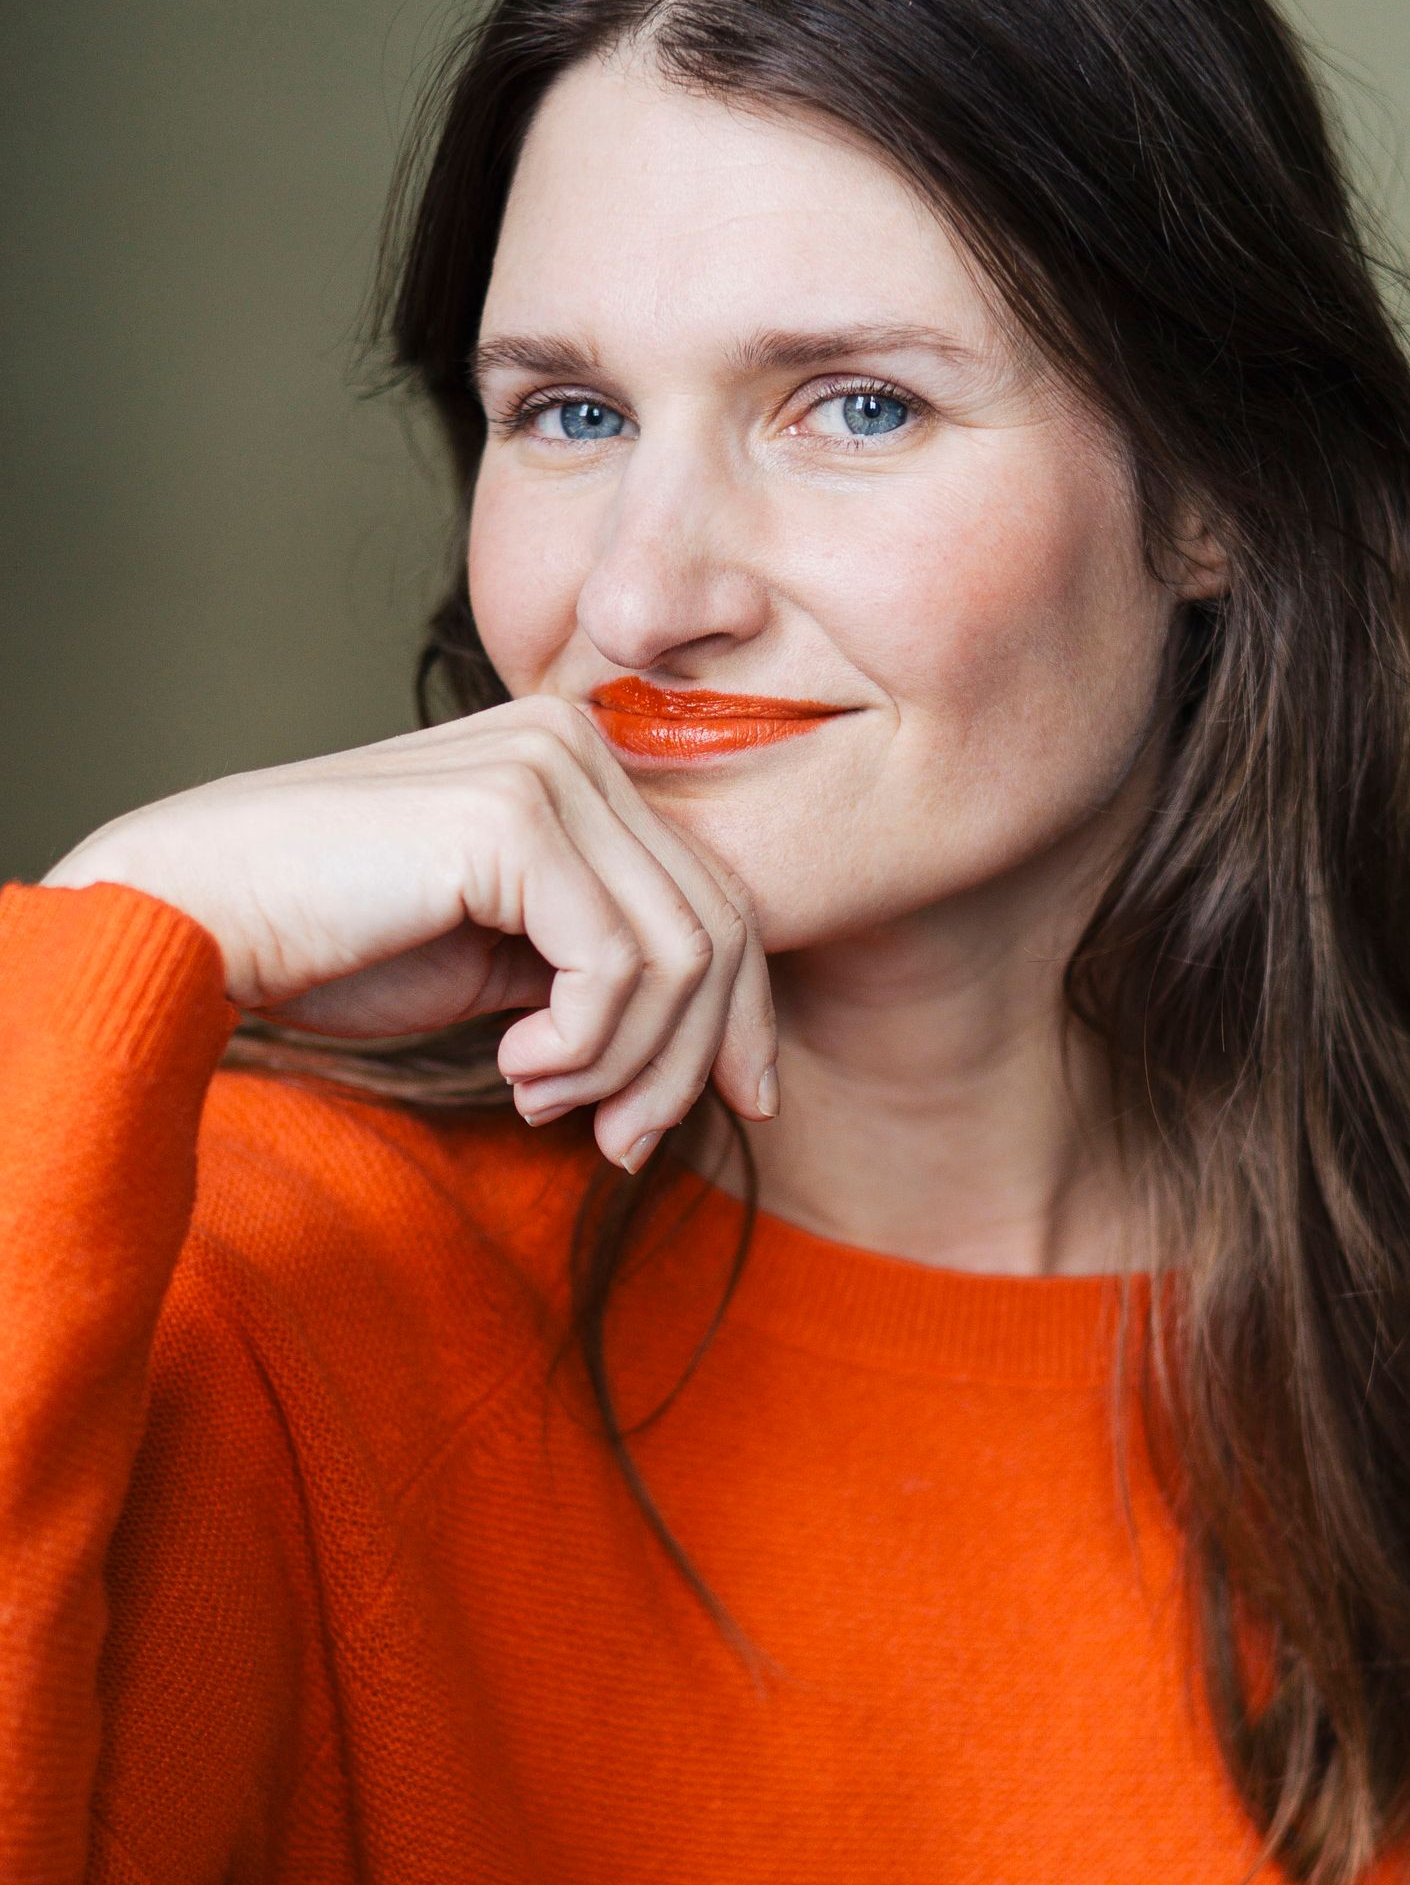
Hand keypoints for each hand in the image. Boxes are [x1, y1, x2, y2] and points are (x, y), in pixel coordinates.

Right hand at [40, 696, 777, 1167]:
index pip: (718, 894)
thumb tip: (724, 1048)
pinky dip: (582, 1045)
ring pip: (683, 956)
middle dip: (689, 1060)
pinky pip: (617, 967)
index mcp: (581, 761)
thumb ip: (604, 964)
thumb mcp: (506, 955)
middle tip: (620, 1141)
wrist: (195, 917)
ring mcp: (549, 770)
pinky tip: (513, 1066)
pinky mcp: (516, 820)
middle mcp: (577, 743)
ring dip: (625, 1064)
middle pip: (720, 925)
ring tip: (540, 1099)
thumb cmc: (336, 945)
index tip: (722, 1108)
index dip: (739, 1016)